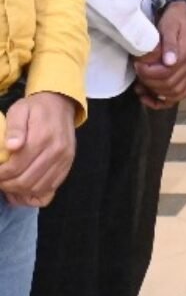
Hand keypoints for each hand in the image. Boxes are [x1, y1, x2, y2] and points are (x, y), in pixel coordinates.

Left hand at [0, 92, 76, 206]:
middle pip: (27, 180)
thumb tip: (12, 146)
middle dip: (8, 185)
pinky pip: (51, 186)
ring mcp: (64, 159)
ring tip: (10, 184)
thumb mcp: (19, 111)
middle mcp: (56, 150)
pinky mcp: (68, 163)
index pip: (17, 167)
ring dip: (20, 191)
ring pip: (38, 187)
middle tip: (0, 180)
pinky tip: (25, 186)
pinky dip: (36, 192)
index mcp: (42, 137)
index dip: (1, 175)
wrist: (61, 104)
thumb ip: (14, 128)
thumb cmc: (35, 109)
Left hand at [135, 1, 185, 108]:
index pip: (167, 73)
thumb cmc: (173, 19)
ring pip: (174, 93)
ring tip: (141, 84)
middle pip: (169, 85)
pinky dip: (164, 101)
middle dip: (149, 81)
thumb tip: (169, 62)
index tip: (137, 64)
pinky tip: (149, 98)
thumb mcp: (169, 26)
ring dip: (155, 92)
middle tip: (138, 70)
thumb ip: (168, 43)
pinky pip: (179, 95)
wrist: (183, 14)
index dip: (149, 72)